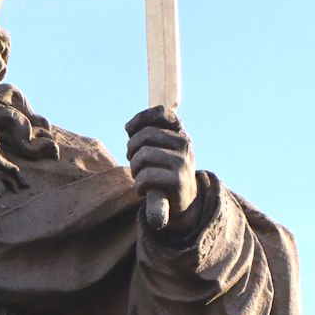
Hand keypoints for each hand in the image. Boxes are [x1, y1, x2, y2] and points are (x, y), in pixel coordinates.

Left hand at [125, 106, 201, 234]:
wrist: (185, 202)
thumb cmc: (165, 172)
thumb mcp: (162, 149)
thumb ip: (148, 134)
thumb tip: (129, 127)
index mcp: (180, 132)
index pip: (160, 112)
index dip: (140, 120)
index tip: (130, 132)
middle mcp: (184, 143)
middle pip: (144, 135)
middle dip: (131, 149)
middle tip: (134, 162)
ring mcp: (182, 162)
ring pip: (143, 156)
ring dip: (134, 170)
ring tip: (141, 177)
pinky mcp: (177, 181)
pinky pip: (146, 177)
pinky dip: (139, 185)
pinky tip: (144, 190)